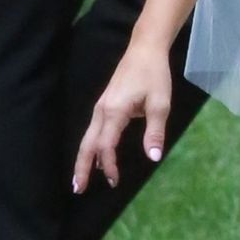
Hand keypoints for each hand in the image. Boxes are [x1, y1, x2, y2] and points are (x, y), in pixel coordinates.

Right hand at [72, 39, 172, 192]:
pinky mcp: (104, 105)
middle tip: (78, 189)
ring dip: (84, 159)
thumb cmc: (154, 75)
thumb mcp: (160, 104)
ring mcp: (101, 107)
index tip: (114, 181)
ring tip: (81, 179)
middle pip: (88, 144)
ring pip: (88, 138)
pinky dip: (90, 147)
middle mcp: (102, 111)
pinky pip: (93, 131)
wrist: (144, 50)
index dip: (108, 165)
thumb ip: (155, 132)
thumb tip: (153, 158)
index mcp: (115, 111)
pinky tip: (94, 157)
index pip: (106, 145)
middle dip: (82, 167)